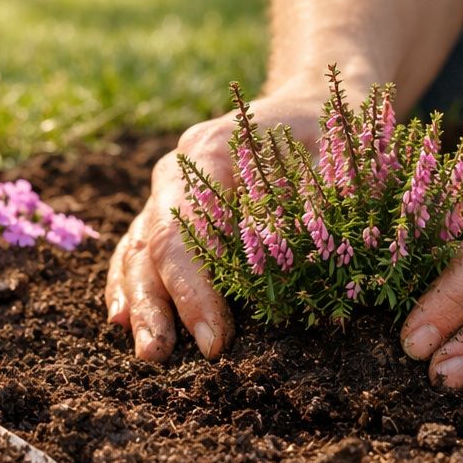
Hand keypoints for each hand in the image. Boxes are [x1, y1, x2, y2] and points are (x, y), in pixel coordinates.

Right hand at [105, 92, 324, 360]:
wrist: (312, 106)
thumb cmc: (331, 132)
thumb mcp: (338, 158)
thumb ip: (321, 204)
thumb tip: (313, 263)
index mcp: (213, 150)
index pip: (187, 229)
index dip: (195, 289)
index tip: (216, 340)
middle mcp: (179, 170)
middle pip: (152, 243)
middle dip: (157, 305)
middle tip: (160, 356)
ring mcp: (169, 190)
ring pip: (137, 248)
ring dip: (140, 303)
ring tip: (147, 353)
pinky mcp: (170, 210)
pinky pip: (138, 248)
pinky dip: (130, 284)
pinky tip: (124, 320)